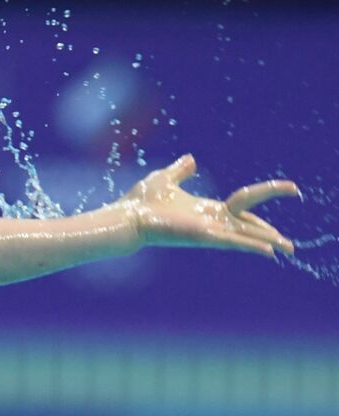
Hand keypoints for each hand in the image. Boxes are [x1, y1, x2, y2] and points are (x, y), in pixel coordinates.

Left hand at [122, 154, 297, 257]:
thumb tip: (190, 159)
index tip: (292, 189)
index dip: (268, 194)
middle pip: (249, 225)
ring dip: (267, 241)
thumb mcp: (165, 179)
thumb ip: (180, 171)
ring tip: (288, 249)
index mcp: (208, 208)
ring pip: (245, 235)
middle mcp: (212, 221)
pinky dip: (251, 245)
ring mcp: (209, 230)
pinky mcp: (203, 236)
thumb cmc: (140, 202)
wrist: (127, 216)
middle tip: (291, 245)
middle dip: (269, 233)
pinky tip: (269, 252)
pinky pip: (232, 241)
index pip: (245, 203)